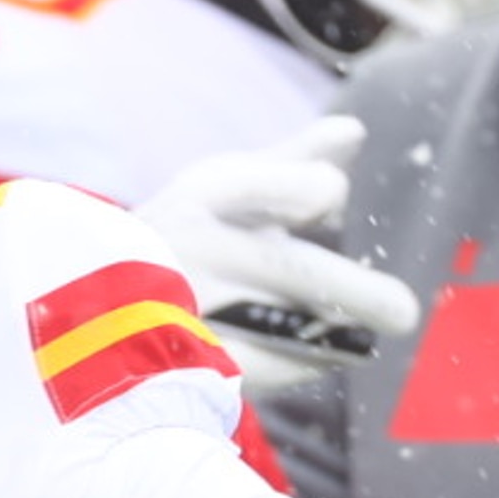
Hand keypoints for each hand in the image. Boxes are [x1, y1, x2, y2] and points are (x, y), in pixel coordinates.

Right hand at [133, 116, 422, 391]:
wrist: (93, 312)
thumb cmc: (175, 237)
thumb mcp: (221, 189)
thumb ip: (289, 162)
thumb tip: (355, 130)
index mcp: (202, 198)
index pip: (259, 186)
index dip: (303, 189)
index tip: (329, 195)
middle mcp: (192, 249)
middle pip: (291, 271)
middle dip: (356, 293)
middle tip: (405, 313)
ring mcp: (187, 309)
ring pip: (283, 325)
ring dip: (335, 333)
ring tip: (370, 334)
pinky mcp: (189, 360)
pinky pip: (268, 367)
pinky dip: (305, 362)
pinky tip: (328, 354)